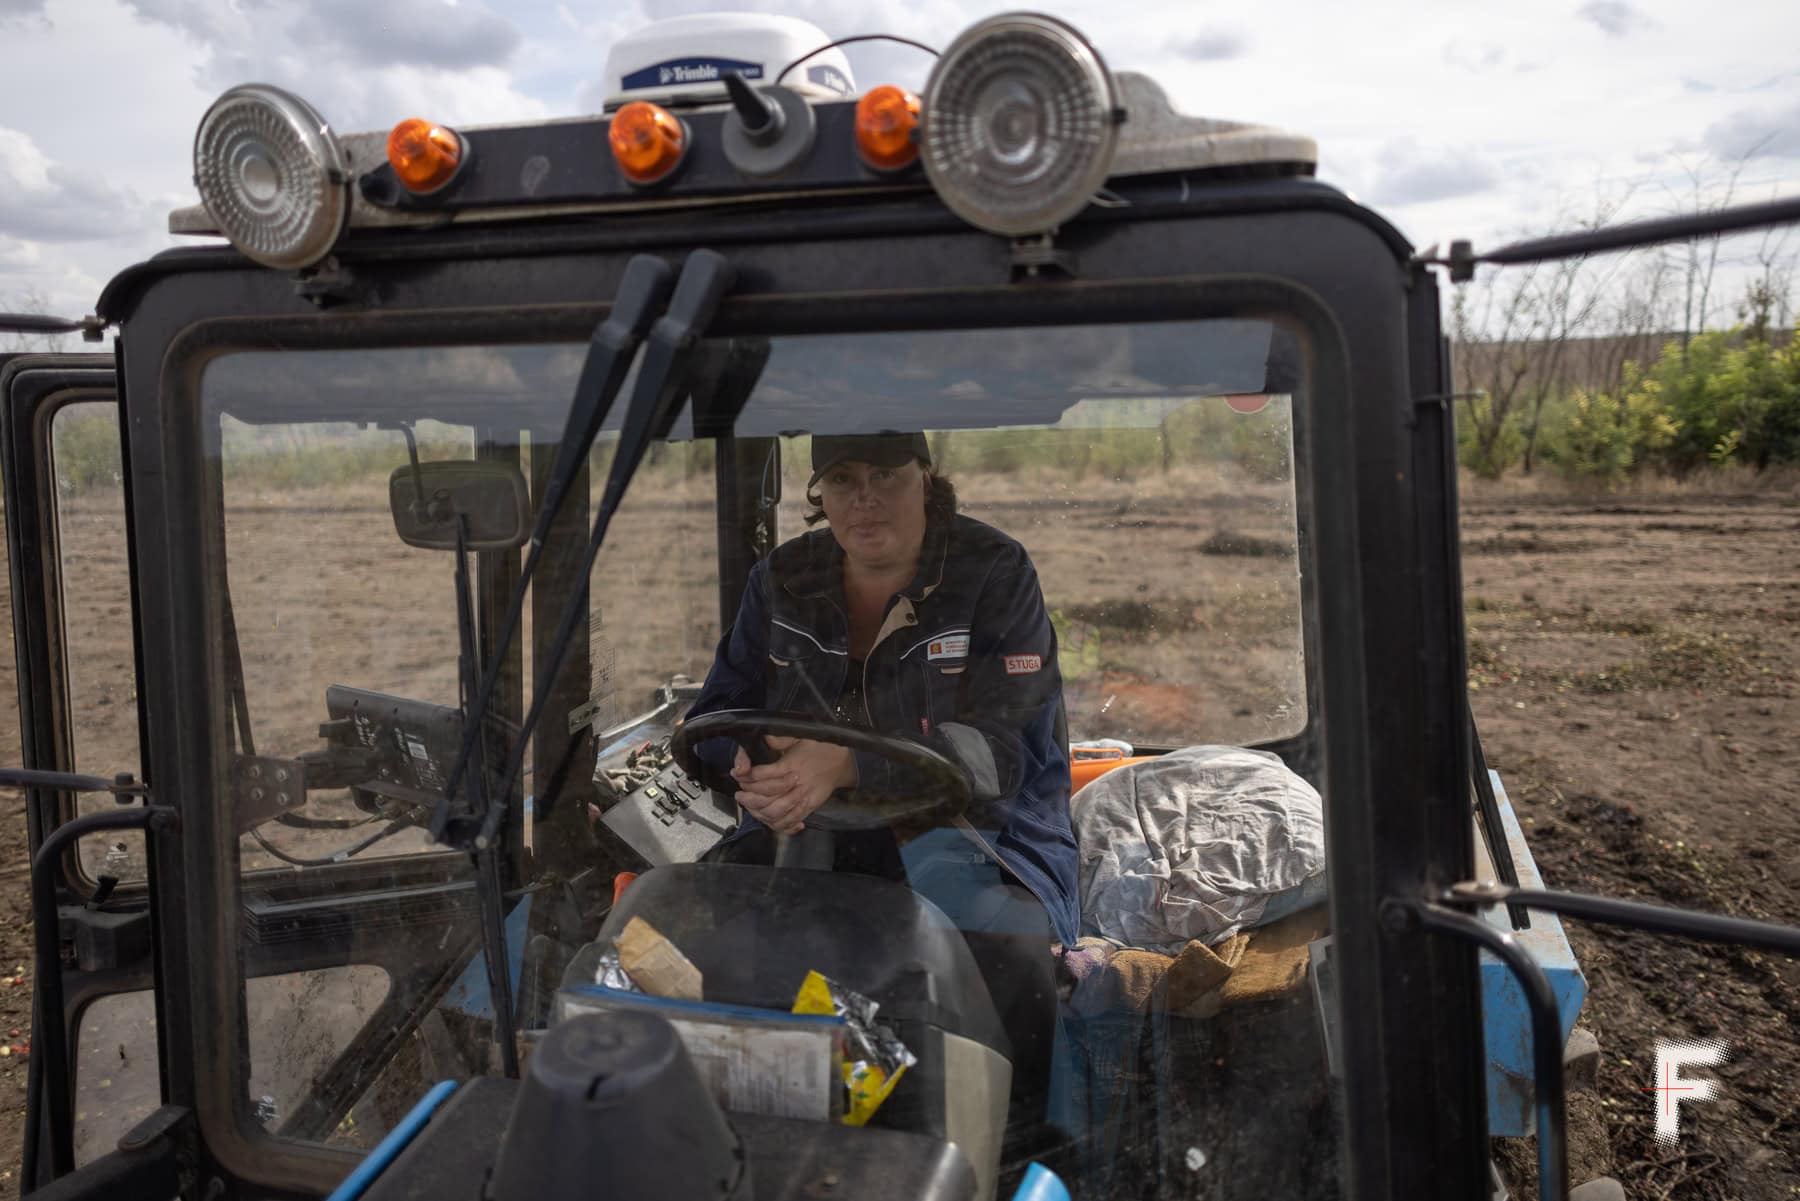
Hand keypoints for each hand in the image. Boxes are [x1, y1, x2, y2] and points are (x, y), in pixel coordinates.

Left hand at [731, 736, 857, 834]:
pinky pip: (791, 820)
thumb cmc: (819, 748)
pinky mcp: (809, 806)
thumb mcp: (799, 736)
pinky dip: (778, 823)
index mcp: (791, 764)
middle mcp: (796, 782)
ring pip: (776, 811)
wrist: (841, 761)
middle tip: (740, 795)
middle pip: (767, 796)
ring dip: (760, 812)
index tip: (738, 775)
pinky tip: (768, 819)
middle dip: (750, 798)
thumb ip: (780, 738)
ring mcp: (803, 797)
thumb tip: (765, 738)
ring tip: (749, 807)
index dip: (748, 777)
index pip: (764, 774)